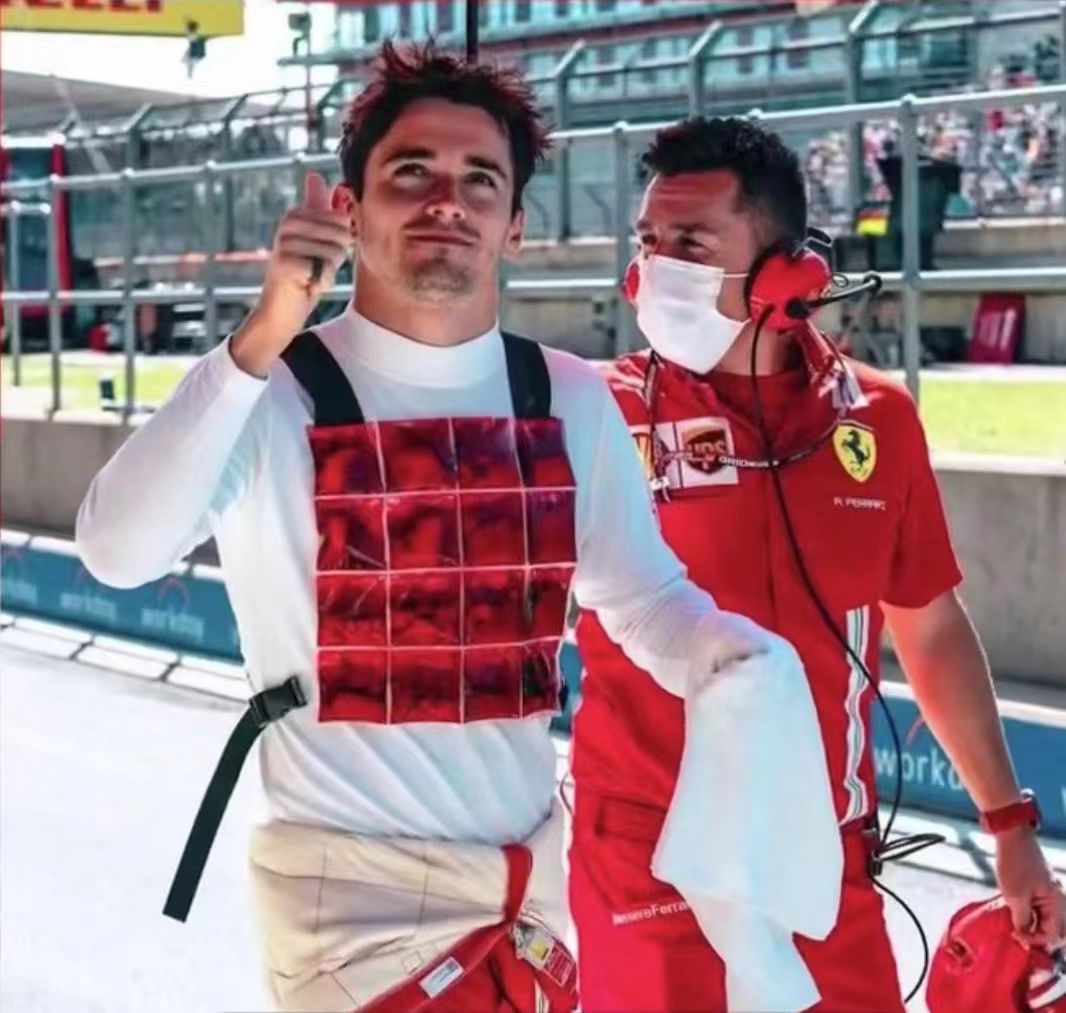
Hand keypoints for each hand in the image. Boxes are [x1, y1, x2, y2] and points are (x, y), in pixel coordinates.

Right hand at [231, 171, 351, 376]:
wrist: (281, 311)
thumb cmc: (302, 274)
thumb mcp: (314, 239)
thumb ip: (316, 209)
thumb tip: (314, 176)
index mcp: (295, 215)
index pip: (342, 220)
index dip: (342, 242)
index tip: (321, 253)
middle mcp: (287, 225)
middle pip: (341, 234)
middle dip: (337, 257)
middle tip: (316, 268)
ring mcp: (284, 244)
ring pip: (335, 252)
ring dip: (330, 272)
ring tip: (311, 277)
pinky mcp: (286, 265)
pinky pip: (325, 270)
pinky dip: (323, 284)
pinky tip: (307, 286)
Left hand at [995, 826, 1065, 947]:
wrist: (1012, 836)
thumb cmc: (1016, 864)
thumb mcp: (1015, 896)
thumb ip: (1022, 920)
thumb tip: (1024, 936)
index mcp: (1058, 903)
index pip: (1053, 934)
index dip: (1036, 940)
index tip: (1018, 938)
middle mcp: (1058, 899)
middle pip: (1053, 927)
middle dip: (1038, 934)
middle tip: (1019, 935)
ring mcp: (1048, 892)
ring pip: (1044, 917)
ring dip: (1031, 923)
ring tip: (1013, 924)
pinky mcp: (1038, 886)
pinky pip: (1037, 906)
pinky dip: (1027, 912)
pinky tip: (1013, 912)